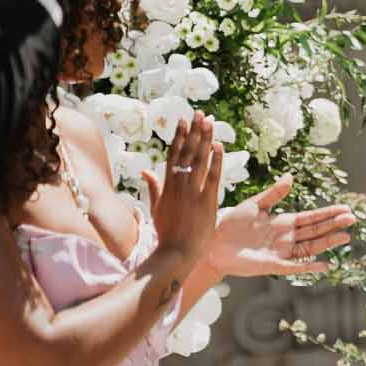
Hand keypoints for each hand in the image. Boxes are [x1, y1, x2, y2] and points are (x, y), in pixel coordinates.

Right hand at [142, 113, 224, 266]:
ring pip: (199, 160)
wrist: (176, 252)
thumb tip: (145, 172)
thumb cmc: (167, 232)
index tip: (184, 120)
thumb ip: (153, 188)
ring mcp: (193, 193)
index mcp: (167, 186)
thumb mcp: (156, 208)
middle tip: (199, 113)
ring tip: (209, 121)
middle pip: (187, 153)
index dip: (179, 136)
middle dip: (193, 131)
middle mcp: (179, 186)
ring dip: (205, 139)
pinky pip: (212, 176)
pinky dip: (216, 160)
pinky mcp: (206, 201)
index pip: (174, 155)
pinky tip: (219, 145)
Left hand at [210, 177, 355, 279]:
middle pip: (316, 231)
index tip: (345, 208)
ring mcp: (282, 252)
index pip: (311, 218)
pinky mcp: (273, 265)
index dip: (328, 213)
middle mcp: (287, 238)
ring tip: (345, 236)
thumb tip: (291, 177)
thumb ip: (273, 193)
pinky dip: (309, 266)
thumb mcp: (254, 205)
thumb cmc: (231, 225)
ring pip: (310, 247)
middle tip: (352, 219)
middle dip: (334, 225)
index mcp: (283, 222)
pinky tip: (324, 264)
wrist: (211, 245)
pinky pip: (295, 266)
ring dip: (327, 242)